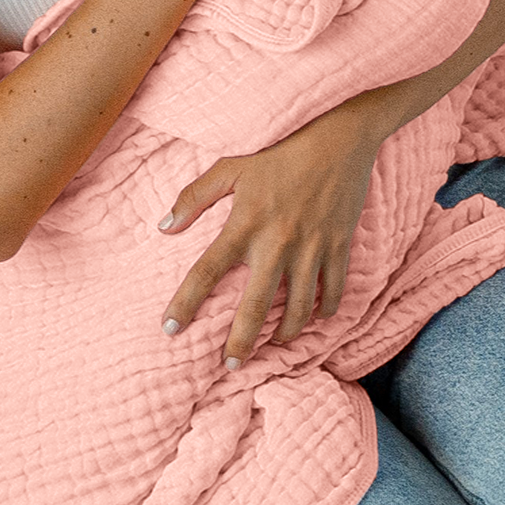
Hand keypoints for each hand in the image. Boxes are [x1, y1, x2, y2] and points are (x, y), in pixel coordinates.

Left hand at [158, 94, 390, 365]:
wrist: (341, 138)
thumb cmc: (281, 151)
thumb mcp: (232, 166)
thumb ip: (194, 197)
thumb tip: (164, 227)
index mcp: (245, 224)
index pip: (206, 272)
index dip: (185, 303)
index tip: (170, 329)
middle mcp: (277, 243)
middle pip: (255, 306)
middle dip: (242, 343)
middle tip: (231, 366)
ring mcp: (311, 248)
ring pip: (298, 307)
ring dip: (284, 332)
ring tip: (272, 344)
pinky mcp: (338, 247)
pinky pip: (332, 291)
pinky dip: (323, 311)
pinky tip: (313, 319)